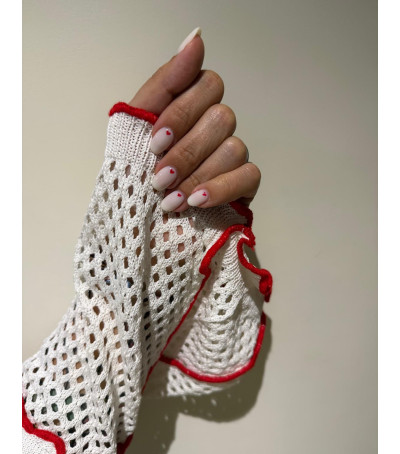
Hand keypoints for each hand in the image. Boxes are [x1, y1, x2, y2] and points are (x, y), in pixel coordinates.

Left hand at [128, 28, 260, 212]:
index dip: (181, 111)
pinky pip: (249, 175)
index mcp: (190, 107)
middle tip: (158, 177)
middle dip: (185, 151)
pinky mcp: (243, 185)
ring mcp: (231, 155)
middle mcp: (214, 126)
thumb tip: (197, 36)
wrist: (136, 225)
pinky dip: (220, 188)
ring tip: (169, 199)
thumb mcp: (134, 125)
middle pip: (221, 116)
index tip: (155, 140)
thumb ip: (165, 82)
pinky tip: (195, 203)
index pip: (206, 83)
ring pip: (233, 147)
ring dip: (196, 174)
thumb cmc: (133, 174)